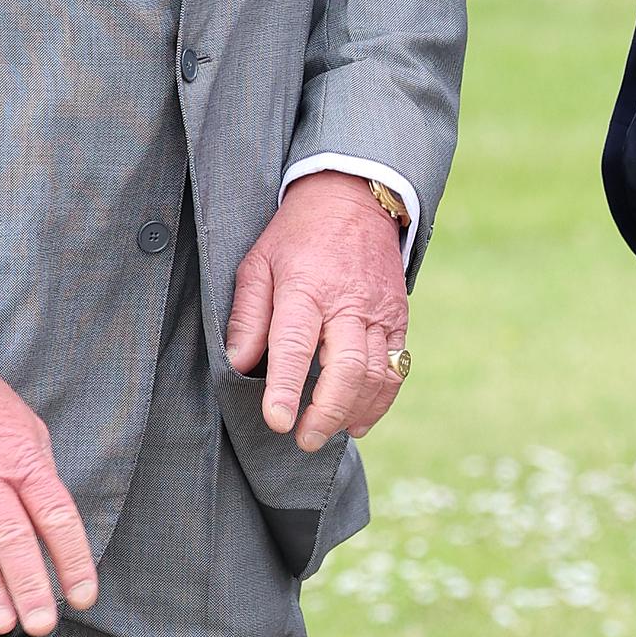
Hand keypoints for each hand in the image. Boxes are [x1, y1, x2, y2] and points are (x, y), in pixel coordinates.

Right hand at [0, 341, 96, 636]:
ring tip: (3, 624)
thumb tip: (53, 517)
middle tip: (43, 624)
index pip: (56, 514)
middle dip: (31, 584)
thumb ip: (38, 470)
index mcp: (23, 458)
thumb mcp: (26, 424)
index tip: (85, 594)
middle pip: (13, 537)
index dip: (74, 557)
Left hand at [225, 173, 409, 452]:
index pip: (294, 344)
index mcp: (306, 287)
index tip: (278, 422)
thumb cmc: (297, 234)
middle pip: (345, 367)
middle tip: (304, 439)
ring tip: (327, 433)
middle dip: (326, 412)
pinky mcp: (398, 317)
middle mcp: (347, 302)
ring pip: (375, 373)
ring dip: (353, 412)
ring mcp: (378, 311)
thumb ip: (248, 314)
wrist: (354, 197)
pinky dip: (381, 399)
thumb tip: (238, 364)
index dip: (285, 387)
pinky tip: (359, 421)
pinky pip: (396, 366)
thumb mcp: (258, 261)